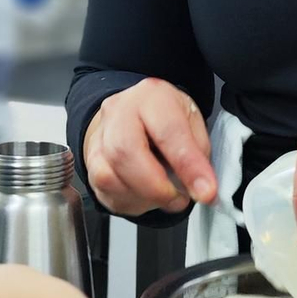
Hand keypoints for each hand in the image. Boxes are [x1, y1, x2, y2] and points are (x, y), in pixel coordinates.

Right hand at [84, 78, 213, 217]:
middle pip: (125, 152)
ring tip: (165, 197)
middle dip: (157, 187)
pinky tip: (145, 195)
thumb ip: (198, 153)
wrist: (133, 113)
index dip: (188, 167)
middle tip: (179, 199)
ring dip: (143, 197)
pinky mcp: (90, 162)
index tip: (206, 191)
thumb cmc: (165, 117)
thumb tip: (202, 187)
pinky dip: (129, 201)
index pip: (168, 132)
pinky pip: (104, 190)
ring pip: (109, 176)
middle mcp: (118, 112)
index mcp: (151, 96)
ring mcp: (99, 137)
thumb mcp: (192, 122)